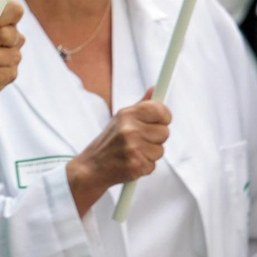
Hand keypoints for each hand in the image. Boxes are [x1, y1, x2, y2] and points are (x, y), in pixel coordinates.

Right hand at [66, 88, 170, 213]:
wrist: (91, 167)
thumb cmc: (109, 142)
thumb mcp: (121, 118)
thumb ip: (141, 105)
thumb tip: (155, 89)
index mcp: (127, 114)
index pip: (160, 110)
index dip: (164, 117)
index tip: (161, 121)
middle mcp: (130, 129)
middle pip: (165, 132)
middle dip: (156, 139)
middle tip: (140, 141)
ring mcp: (132, 148)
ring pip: (160, 150)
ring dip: (150, 154)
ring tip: (134, 152)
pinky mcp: (135, 166)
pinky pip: (153, 165)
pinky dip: (145, 166)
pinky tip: (132, 162)